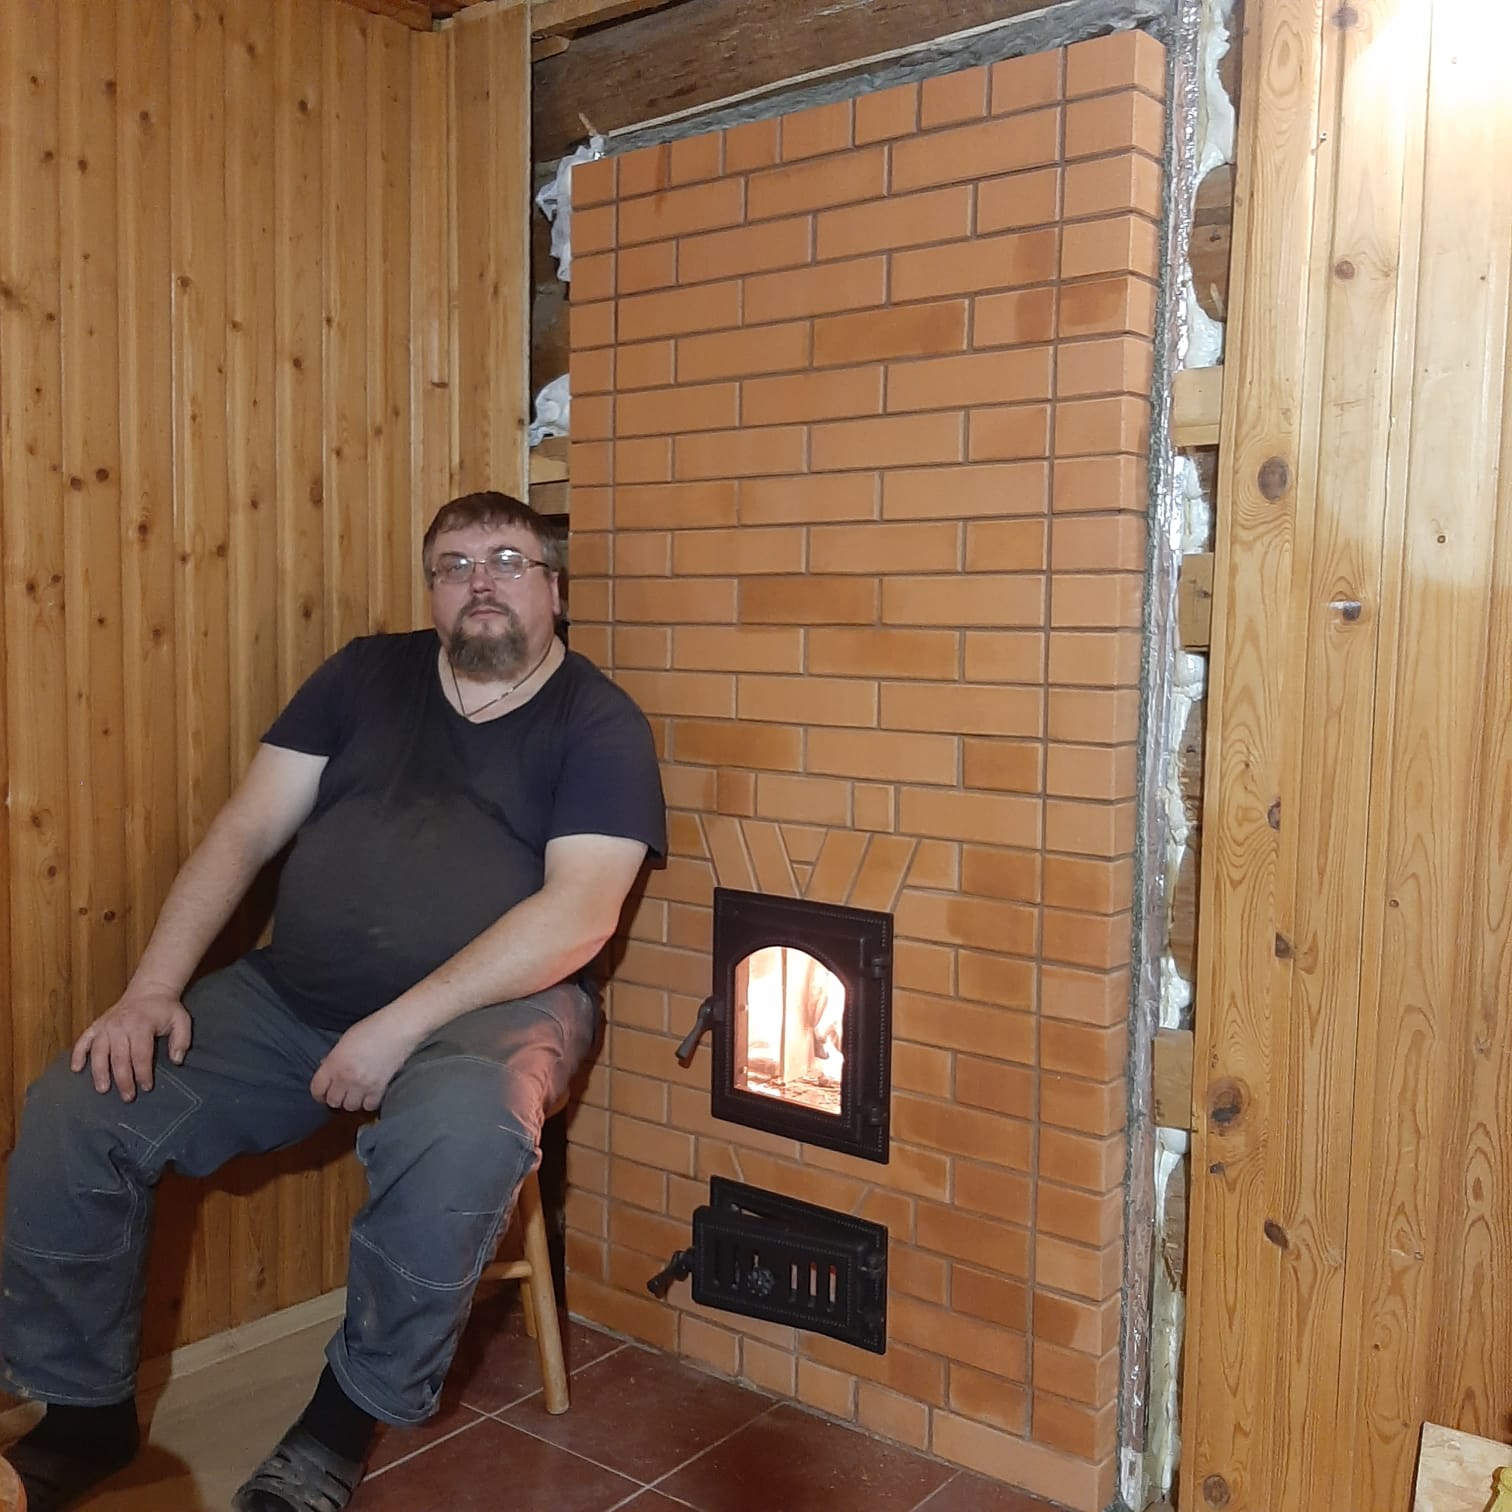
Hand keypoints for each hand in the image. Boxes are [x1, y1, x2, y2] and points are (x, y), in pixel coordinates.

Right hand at [71, 987, 192, 1101]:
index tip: (146, 1087)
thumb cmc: (165, 1009)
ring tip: (103, 1089)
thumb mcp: (181, 1020)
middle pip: (119, 1058)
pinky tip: (76, 1069)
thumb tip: (176, 1060)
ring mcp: (106, 1025)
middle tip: (127, 1097)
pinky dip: (77, 1054)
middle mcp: (120, 1025)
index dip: (143, 1073)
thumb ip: (182, 1041)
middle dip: (123, 1080)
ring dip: (100, 1072)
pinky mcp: (96, 1025)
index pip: (141, 1055)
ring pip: (99, 1052)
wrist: (149, 990)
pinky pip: (83, 1041)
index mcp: (141, 1025)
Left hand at [310, 1012, 419, 1111]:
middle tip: (342, 1091)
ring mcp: (362, 1085)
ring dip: (352, 1101)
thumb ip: (334, 1059)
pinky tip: (370, 1093)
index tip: (324, 1093)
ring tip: (357, 1093)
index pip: (317, 1090)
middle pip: (333, 1101)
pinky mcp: (379, 1088)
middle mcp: (345, 1077)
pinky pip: (369, 1106)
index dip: (319, 1094)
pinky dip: (368, 1102)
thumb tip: (327, 1069)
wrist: (397, 1029)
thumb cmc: (371, 1029)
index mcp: (333, 1063)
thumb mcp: (345, 1041)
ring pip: (350, 1106)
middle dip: (336, 1097)